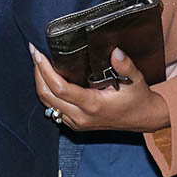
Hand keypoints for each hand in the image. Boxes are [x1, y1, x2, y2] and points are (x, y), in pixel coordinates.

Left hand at [30, 44, 170, 131]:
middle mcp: (80, 116)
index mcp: (92, 105)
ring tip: (38, 62)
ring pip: (47, 104)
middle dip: (37, 73)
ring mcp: (77, 122)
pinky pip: (53, 109)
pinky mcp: (76, 124)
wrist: (143, 119)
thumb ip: (125, 66)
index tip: (38, 53)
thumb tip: (115, 51)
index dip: (45, 70)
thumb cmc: (138, 98)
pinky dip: (47, 93)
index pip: (59, 88)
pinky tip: (47, 78)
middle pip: (47, 96)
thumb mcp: (136, 80)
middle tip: (33, 53)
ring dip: (39, 83)